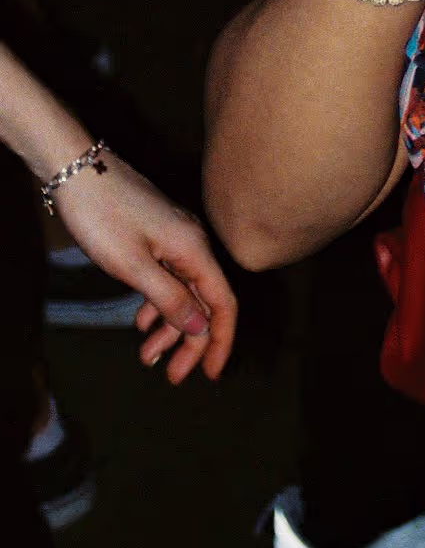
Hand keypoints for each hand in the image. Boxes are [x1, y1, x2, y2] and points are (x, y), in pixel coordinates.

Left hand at [51, 154, 237, 382]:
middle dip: (191, 341)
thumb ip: (169, 297)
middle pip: (204, 301)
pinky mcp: (158, 236)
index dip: (221, 340)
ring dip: (170, 326)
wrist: (79, 171)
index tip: (211, 375)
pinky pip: (169, 278)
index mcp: (194, 249)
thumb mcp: (133, 266)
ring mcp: (175, 238)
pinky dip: (158, 304)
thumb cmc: (104, 217)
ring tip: (147, 355)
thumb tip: (200, 327)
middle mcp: (192, 243)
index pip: (223, 302)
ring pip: (184, 291)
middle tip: (171, 375)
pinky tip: (141, 321)